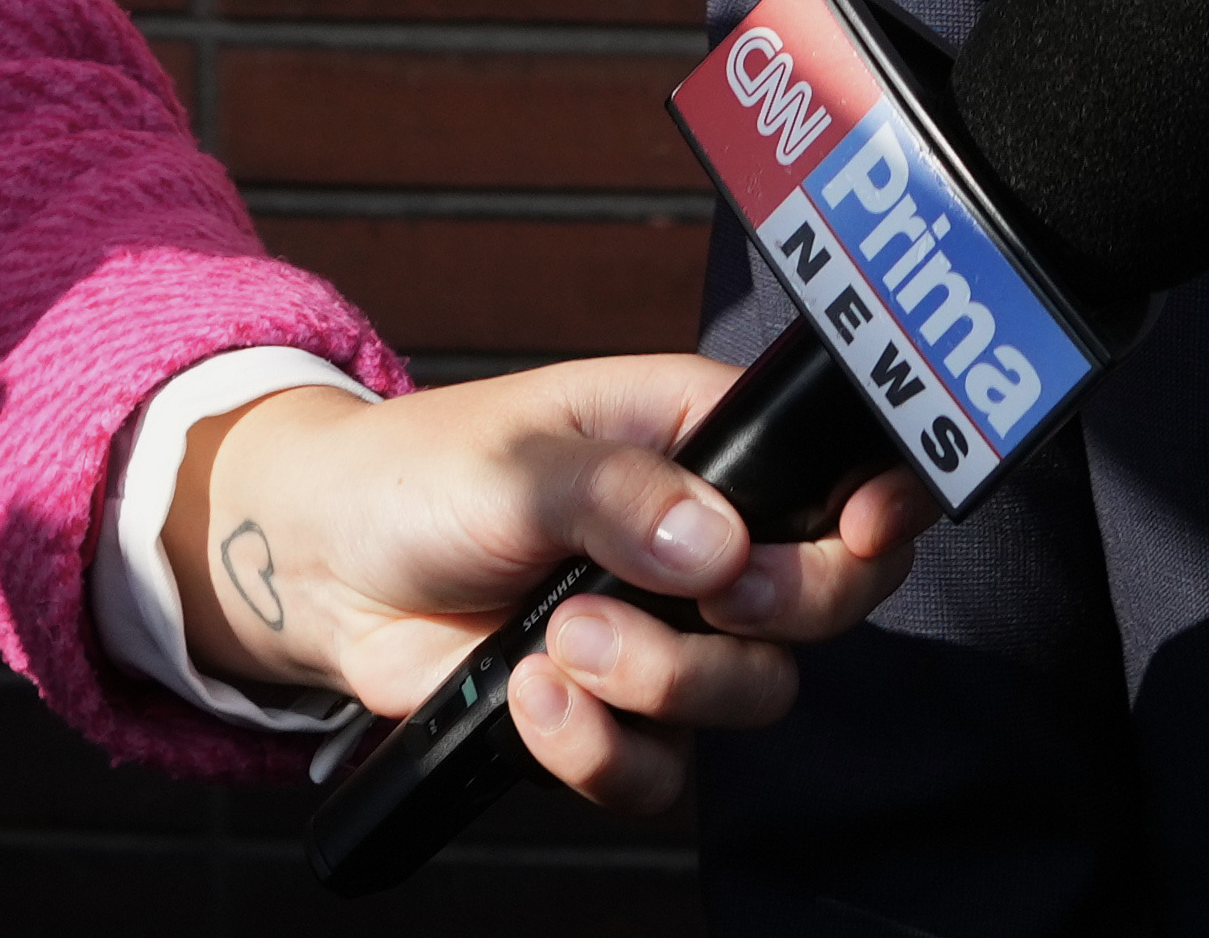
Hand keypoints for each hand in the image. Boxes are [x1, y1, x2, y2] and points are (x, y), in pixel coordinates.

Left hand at [173, 358, 923, 817]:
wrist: (329, 572)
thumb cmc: (422, 477)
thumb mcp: (519, 459)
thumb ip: (623, 495)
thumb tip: (720, 548)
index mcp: (705, 439)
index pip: (842, 467)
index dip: (879, 504)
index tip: (859, 534)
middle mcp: (709, 538)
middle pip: (830, 597)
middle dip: (775, 612)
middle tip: (701, 600)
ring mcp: (669, 631)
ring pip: (750, 692)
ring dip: (660, 681)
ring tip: (558, 641)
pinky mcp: (616, 712)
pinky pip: (661, 769)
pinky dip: (598, 751)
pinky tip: (531, 701)